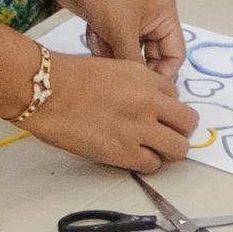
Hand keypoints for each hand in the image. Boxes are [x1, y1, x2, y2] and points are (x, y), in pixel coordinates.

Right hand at [20, 47, 198, 172]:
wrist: (45, 92)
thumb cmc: (64, 78)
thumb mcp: (108, 66)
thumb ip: (129, 83)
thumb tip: (135, 100)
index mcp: (144, 77)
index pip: (174, 95)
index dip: (166, 108)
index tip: (157, 114)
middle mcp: (149, 101)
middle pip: (187, 122)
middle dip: (179, 130)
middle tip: (166, 136)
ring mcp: (140, 128)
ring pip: (179, 147)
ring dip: (168, 151)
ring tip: (153, 151)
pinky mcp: (125, 151)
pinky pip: (153, 165)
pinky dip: (147, 164)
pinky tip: (133, 158)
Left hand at [57, 0, 187, 78]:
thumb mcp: (122, 30)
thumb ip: (134, 62)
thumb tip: (141, 88)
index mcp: (164, 15)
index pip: (174, 55)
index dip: (162, 75)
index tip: (145, 91)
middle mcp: (151, 18)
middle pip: (149, 56)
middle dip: (132, 63)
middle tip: (117, 73)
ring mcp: (129, 20)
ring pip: (127, 53)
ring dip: (113, 52)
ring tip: (101, 37)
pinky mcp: (109, 22)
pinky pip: (111, 45)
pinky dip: (102, 44)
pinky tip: (92, 30)